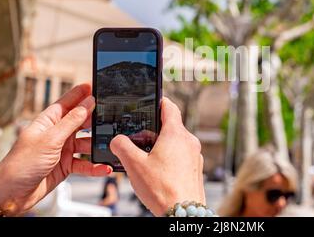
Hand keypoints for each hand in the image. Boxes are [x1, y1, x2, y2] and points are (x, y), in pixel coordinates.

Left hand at [0, 84, 111, 215]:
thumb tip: (87, 103)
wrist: (12, 194)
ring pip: (87, 143)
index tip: (95, 86)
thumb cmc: (21, 164)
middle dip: (95, 121)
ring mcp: (62, 149)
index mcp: (49, 121)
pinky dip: (95, 166)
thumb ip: (72, 121)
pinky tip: (104, 167)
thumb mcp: (50, 139)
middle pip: (81, 122)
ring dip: (97, 146)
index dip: (81, 94)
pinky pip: (85, 164)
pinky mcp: (66, 166)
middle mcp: (57, 133)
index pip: (68, 103)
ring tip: (109, 147)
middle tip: (110, 118)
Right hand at [110, 97, 204, 215]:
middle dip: (155, 129)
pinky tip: (159, 170)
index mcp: (176, 134)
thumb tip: (117, 141)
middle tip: (141, 137)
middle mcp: (189, 141)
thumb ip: (122, 147)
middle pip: (171, 126)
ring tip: (147, 157)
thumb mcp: (134, 165)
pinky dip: (171, 157)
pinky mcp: (196, 168)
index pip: (169, 107)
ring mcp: (195, 155)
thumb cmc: (163, 189)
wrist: (183, 213)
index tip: (152, 100)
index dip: (159, 101)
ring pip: (177, 142)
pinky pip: (182, 156)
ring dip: (163, 145)